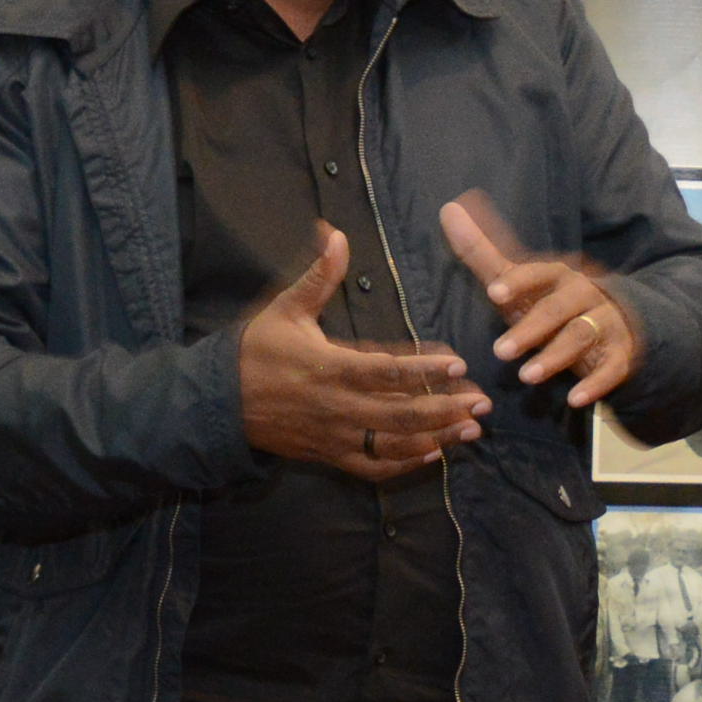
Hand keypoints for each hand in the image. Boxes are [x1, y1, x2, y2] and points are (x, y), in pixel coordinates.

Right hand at [239, 222, 485, 483]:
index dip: (425, 371)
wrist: (219, 402)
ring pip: (393, 444)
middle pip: (401, 414)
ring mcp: (334, 436)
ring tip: (471, 431)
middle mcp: (337, 408)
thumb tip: (336, 234)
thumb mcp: (285, 308)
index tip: (459, 366)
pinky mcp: (329, 455)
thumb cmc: (255, 350)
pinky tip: (432, 453)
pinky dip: (404, 463)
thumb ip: (319, 276)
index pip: (387, 372)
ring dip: (436, 438)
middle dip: (446, 410)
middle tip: (483, 404)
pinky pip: (372, 467)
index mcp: (329, 368)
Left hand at [439, 192, 642, 411]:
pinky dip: (596, 384)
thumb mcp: (518, 280)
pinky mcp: (619, 355)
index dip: (519, 281)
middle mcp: (584, 295)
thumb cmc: (550, 301)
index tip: (494, 293)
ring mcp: (604, 324)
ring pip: (582, 336)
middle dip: (530, 329)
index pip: (539, 273)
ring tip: (527, 377)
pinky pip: (612, 368)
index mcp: (558, 275)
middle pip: (558, 309)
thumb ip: (482, 251)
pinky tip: (576, 400)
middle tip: (499, 351)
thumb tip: (448, 209)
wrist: (613, 323)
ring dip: (555, 357)